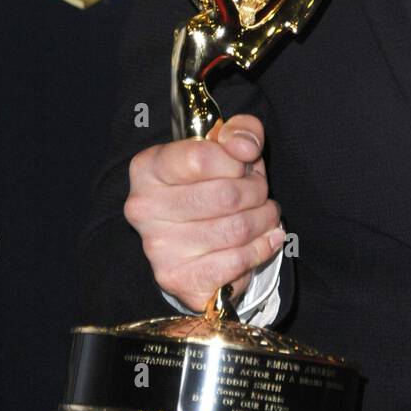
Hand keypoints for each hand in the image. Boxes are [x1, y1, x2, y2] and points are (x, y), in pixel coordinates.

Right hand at [124, 115, 283, 312]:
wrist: (197, 239)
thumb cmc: (213, 182)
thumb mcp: (228, 145)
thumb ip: (241, 131)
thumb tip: (244, 147)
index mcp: (148, 167)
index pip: (201, 157)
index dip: (237, 160)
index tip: (245, 165)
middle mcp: (144, 208)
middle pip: (226, 195)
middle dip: (257, 191)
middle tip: (260, 192)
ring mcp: (157, 247)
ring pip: (236, 228)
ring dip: (264, 219)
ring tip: (266, 214)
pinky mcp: (177, 279)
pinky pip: (237, 261)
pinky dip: (262, 247)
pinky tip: (267, 238)